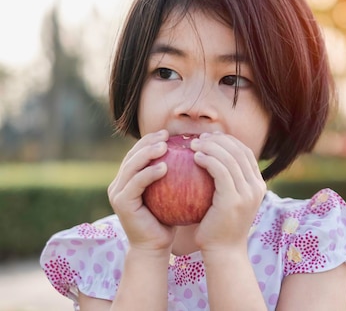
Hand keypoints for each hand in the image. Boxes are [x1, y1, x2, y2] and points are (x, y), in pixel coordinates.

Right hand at [108, 129, 175, 252]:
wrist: (155, 247)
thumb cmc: (168, 220)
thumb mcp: (172, 193)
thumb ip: (175, 175)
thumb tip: (194, 153)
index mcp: (129, 179)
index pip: (138, 153)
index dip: (151, 140)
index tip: (169, 133)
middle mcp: (119, 184)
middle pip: (132, 155)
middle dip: (148, 141)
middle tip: (166, 135)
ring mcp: (118, 193)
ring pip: (131, 166)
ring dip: (148, 153)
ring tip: (165, 146)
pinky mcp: (121, 203)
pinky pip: (136, 183)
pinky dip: (149, 173)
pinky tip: (165, 166)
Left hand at [190, 132, 266, 253]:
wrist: (224, 252)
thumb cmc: (219, 228)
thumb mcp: (227, 202)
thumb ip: (225, 183)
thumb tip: (208, 160)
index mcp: (258, 185)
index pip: (245, 153)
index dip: (228, 141)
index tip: (209, 138)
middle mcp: (256, 187)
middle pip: (239, 151)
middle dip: (218, 140)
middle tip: (199, 138)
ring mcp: (247, 193)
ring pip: (230, 158)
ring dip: (210, 146)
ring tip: (193, 144)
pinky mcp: (233, 199)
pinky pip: (220, 171)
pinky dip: (207, 159)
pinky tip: (194, 157)